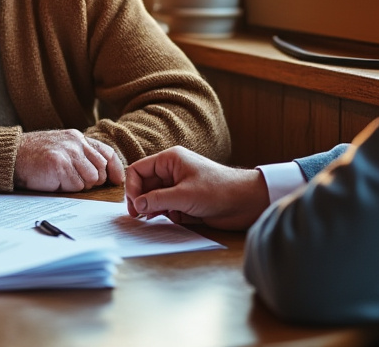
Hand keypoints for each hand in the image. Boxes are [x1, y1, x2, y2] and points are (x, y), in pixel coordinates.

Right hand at [14, 129, 124, 192]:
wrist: (11, 156)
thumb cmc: (35, 156)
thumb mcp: (61, 148)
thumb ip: (81, 154)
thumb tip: (104, 173)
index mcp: (77, 137)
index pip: (106, 152)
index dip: (115, 168)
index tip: (116, 180)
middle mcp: (75, 143)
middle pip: (100, 169)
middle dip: (92, 180)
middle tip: (72, 180)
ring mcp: (68, 153)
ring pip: (91, 179)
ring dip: (78, 184)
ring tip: (61, 178)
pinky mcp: (60, 165)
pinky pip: (76, 186)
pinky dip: (67, 188)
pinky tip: (53, 180)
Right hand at [123, 145, 268, 230]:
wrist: (246, 202)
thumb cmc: (218, 190)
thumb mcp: (183, 195)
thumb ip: (156, 200)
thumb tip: (136, 206)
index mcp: (169, 160)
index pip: (138, 170)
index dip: (132, 187)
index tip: (134, 205)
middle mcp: (171, 171)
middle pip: (144, 185)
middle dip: (142, 200)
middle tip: (139, 216)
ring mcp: (178, 186)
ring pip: (154, 198)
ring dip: (154, 208)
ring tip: (156, 217)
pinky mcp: (185, 200)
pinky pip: (167, 207)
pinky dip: (167, 214)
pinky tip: (176, 218)